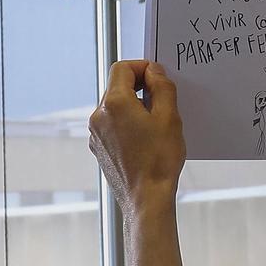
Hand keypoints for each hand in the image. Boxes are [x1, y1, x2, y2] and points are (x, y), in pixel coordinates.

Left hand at [89, 60, 185, 213]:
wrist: (146, 198)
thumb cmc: (158, 161)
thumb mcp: (169, 117)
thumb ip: (162, 86)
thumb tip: (154, 72)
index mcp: (114, 103)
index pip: (123, 68)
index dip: (142, 68)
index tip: (158, 77)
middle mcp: (99, 115)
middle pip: (117, 86)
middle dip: (139, 88)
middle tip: (162, 102)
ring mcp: (96, 133)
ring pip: (115, 107)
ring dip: (134, 107)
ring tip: (155, 125)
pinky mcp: (98, 147)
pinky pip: (112, 125)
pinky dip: (127, 124)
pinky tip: (145, 139)